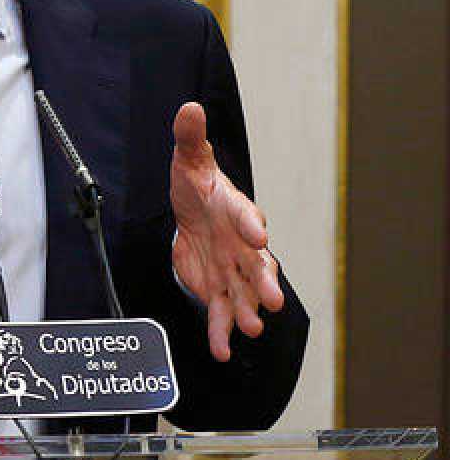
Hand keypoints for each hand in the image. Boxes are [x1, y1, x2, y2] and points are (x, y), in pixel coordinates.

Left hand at [169, 102, 284, 361]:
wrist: (192, 211)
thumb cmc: (197, 184)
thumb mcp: (187, 159)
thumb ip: (189, 137)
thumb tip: (189, 107)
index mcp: (237, 211)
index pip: (247, 216)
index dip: (252, 225)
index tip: (258, 235)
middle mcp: (241, 245)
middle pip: (257, 265)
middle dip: (264, 282)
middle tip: (271, 299)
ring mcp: (231, 269)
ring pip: (244, 294)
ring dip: (248, 312)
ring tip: (252, 329)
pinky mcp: (216, 288)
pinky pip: (221, 313)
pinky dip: (220, 333)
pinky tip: (221, 351)